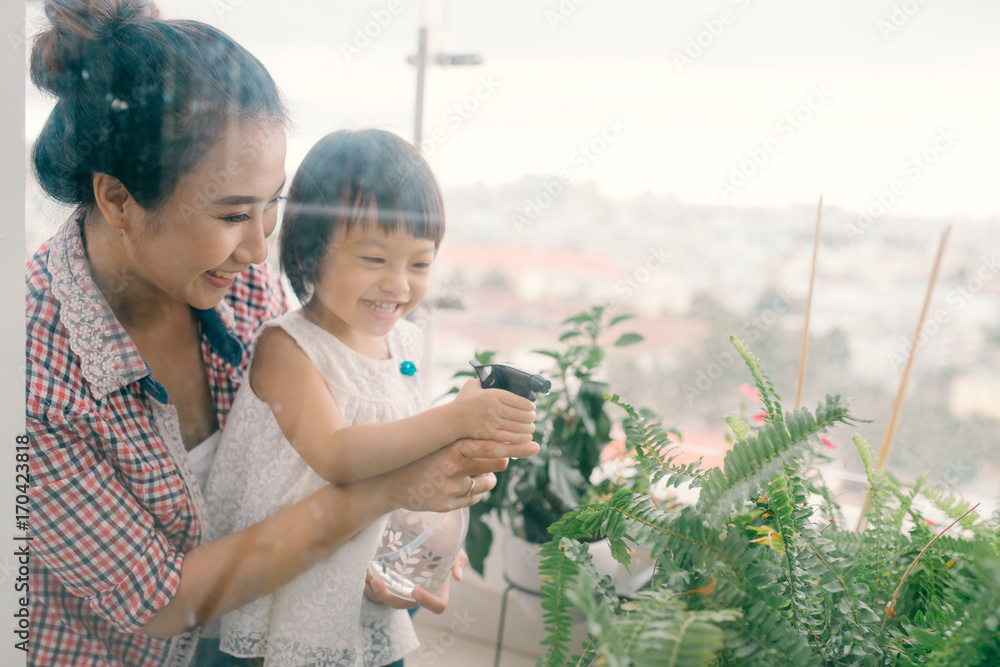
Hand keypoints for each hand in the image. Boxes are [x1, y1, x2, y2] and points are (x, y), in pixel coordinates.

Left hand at [363, 550, 468, 613]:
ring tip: (366, 577)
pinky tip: (363, 576)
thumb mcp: (454, 551)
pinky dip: (368, 587)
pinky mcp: (390, 585)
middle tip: (376, 582)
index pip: (437, 606)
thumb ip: (459, 560)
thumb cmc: (444, 548)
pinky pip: (377, 594)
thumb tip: (457, 576)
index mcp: (438, 591)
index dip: (427, 603)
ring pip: (387, 600)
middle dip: (388, 597)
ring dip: (375, 593)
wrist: (427, 540)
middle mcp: (418, 596)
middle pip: (403, 604)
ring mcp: (402, 592)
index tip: (416, 590)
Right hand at [386, 438, 540, 511]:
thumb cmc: (424, 457)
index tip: (534, 445)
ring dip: (486, 479)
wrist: (392, 481)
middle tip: (500, 458)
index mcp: (454, 447)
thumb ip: (469, 441)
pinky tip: (456, 486)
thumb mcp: (443, 442)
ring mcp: (450, 488)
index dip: (515, 447)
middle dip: (501, 461)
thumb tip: (501, 446)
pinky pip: (473, 499)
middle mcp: (454, 467)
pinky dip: (471, 493)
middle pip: (496, 464)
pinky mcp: (447, 505)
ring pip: (487, 484)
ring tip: (470, 474)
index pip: (492, 446)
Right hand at [454, 378, 536, 443]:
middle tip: (533, 418)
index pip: (521, 400)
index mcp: (494, 394)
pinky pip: (511, 437)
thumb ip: (483, 380)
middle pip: (523, 414)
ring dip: (529, 428)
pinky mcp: (490, 434)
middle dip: (531, 417)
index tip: (532, 407)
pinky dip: (522, 438)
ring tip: (531, 427)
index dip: (530, 405)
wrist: (451, 420)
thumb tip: (491, 376)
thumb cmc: (462, 402)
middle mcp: (496, 408)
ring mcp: (493, 422)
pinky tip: (525, 437)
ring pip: (520, 427)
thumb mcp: (472, 385)